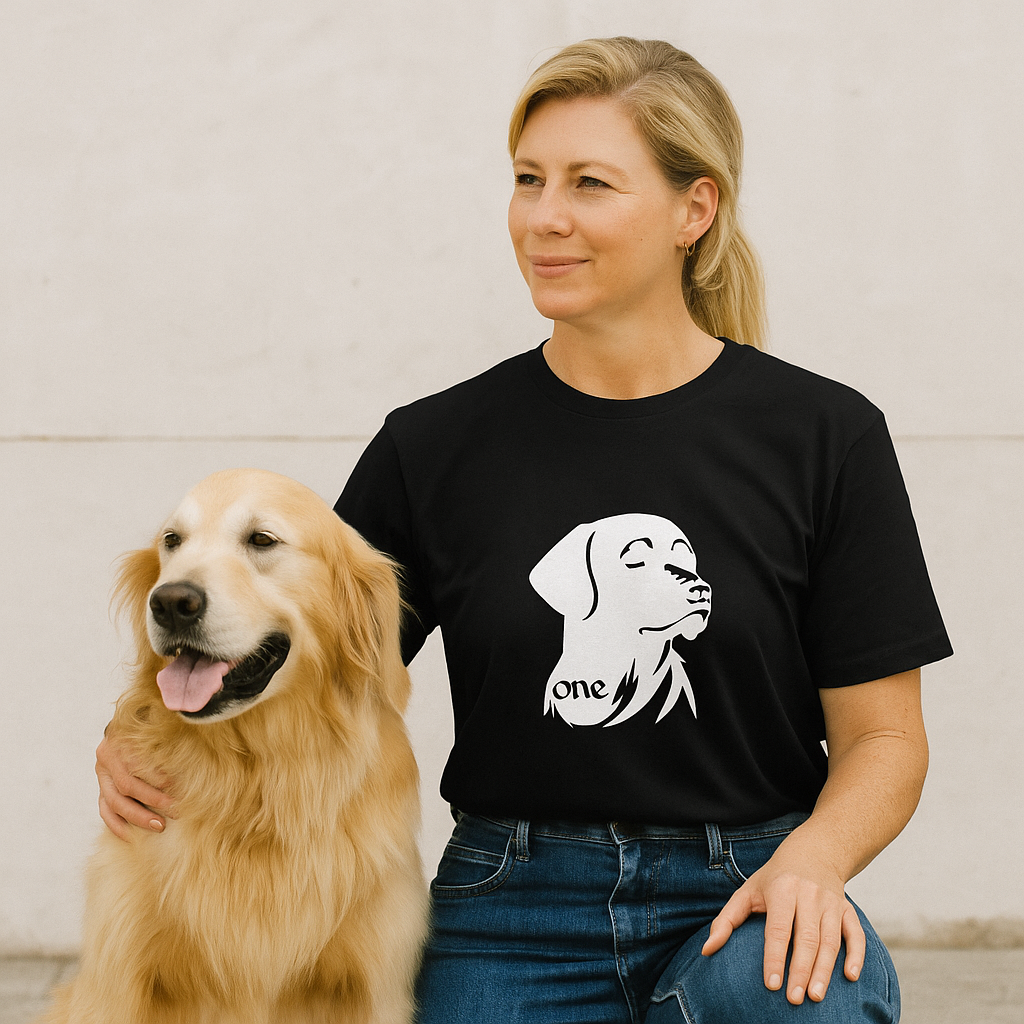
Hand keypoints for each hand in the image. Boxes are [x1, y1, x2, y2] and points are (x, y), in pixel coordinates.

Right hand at [96, 731, 174, 840]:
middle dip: (153, 800)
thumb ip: (168, 736)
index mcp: (118, 737)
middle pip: (127, 784)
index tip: (176, 786)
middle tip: (176, 810)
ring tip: (160, 826)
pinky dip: (118, 826)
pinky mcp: (100, 790)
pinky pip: (105, 812)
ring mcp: (101, 775)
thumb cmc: (153, 726)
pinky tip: (133, 837)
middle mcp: (106, 756)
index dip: (156, 776)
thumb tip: (191, 753)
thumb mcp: (157, 725)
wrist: (132, 726)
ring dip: (138, 817)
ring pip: (115, 802)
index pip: (136, 763)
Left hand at [700, 838, 865, 1004]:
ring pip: (830, 940)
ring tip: (816, 997)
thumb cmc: (774, 878)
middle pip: (806, 938)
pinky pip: (855, 934)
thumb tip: (706, 950)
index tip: (771, 985)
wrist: (813, 852)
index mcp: (782, 890)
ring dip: (825, 970)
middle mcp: (808, 895)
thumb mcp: (747, 891)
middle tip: (794, 1000)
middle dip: (801, 970)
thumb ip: (727, 920)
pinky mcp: (847, 909)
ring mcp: (831, 902)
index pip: (778, 928)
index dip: (775, 957)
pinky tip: (851, 976)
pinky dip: (856, 955)